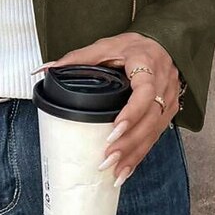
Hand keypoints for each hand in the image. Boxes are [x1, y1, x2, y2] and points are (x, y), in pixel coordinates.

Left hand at [33, 32, 180, 183]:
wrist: (162, 43)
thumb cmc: (133, 45)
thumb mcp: (105, 46)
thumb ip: (77, 58)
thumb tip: (46, 69)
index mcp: (146, 64)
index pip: (144, 91)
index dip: (132, 112)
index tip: (114, 128)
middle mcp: (162, 84)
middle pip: (149, 118)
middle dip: (129, 142)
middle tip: (107, 157)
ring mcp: (167, 100)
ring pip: (154, 132)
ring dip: (134, 154)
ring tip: (114, 171)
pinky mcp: (168, 112)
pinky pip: (155, 136)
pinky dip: (140, 155)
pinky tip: (125, 171)